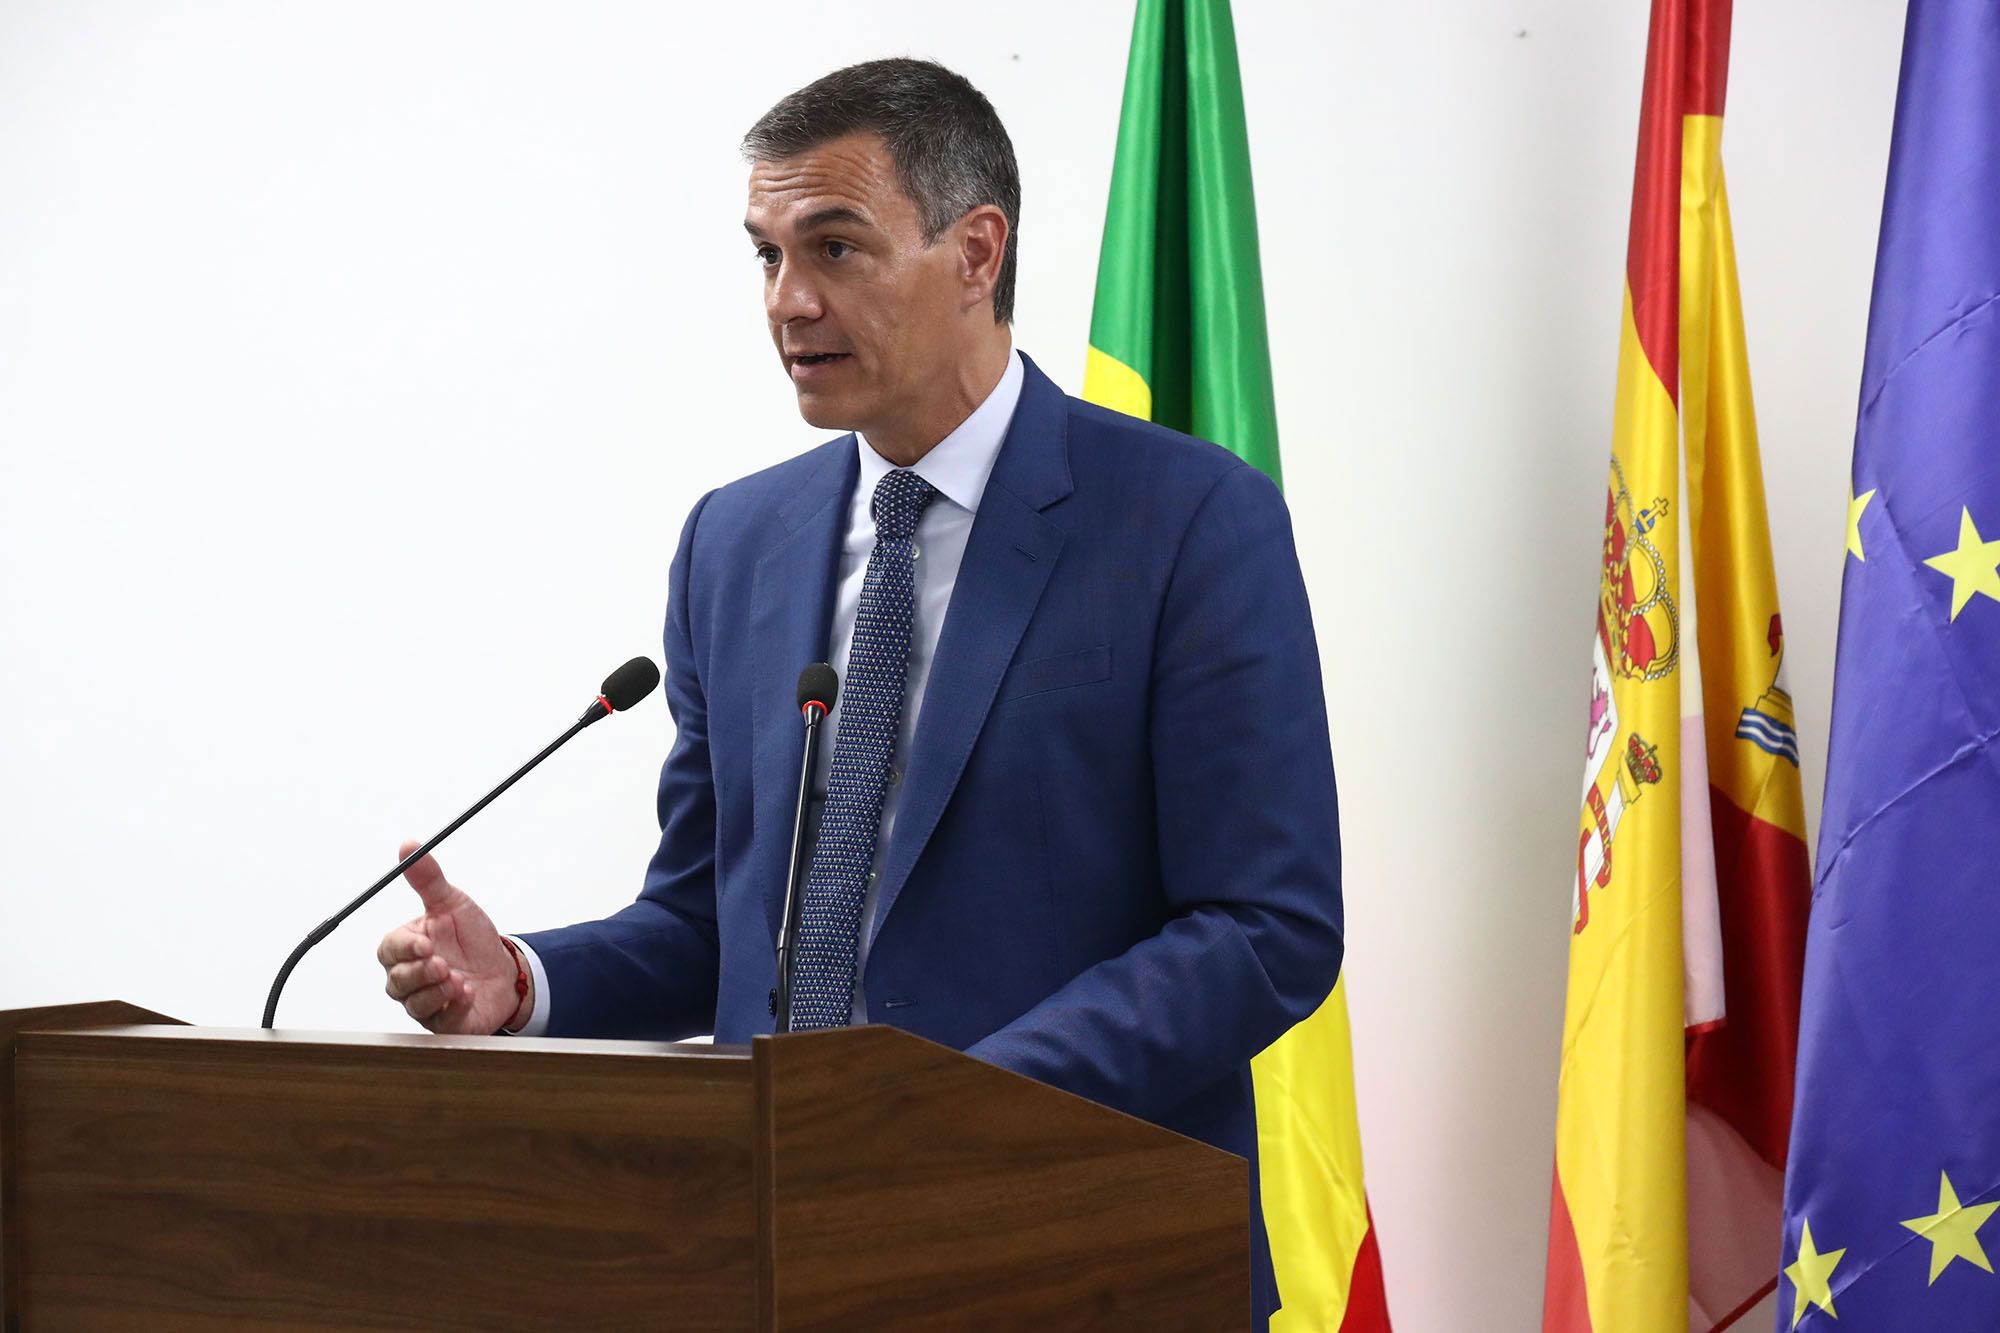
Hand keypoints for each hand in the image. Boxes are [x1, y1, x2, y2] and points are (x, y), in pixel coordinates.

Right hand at [376, 840, 530, 1033]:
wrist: (505, 968)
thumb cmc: (472, 939)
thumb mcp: (452, 904)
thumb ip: (429, 879)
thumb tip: (408, 847)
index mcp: (406, 948)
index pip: (389, 950)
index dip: (405, 948)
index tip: (425, 942)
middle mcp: (410, 978)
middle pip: (397, 981)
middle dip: (419, 973)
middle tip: (441, 964)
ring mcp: (426, 1002)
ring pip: (415, 1004)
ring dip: (436, 992)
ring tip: (457, 980)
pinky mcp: (445, 1022)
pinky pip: (440, 1021)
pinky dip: (453, 1008)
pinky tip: (466, 994)